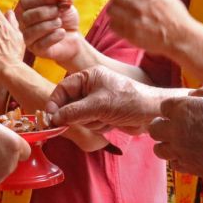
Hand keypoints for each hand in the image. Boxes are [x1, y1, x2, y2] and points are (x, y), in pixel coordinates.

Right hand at [17, 0, 86, 65]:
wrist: (74, 38)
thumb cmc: (66, 20)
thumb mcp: (67, 5)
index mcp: (28, 8)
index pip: (26, 1)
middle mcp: (24, 23)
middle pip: (27, 16)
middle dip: (47, 12)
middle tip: (59, 13)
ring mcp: (28, 37)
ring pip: (32, 30)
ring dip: (50, 25)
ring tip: (60, 24)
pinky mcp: (36, 50)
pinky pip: (41, 43)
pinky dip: (54, 37)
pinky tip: (61, 33)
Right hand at [47, 66, 168, 133]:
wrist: (152, 114)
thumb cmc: (129, 101)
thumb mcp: (98, 105)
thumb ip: (74, 111)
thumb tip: (54, 118)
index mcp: (89, 77)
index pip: (63, 88)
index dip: (55, 103)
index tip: (50, 117)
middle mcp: (91, 87)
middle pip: (69, 105)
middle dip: (78, 115)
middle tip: (88, 118)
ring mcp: (97, 101)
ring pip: (80, 117)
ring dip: (91, 122)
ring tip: (106, 118)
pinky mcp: (104, 114)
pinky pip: (91, 123)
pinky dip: (99, 126)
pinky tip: (112, 122)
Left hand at [108, 0, 193, 56]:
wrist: (179, 37)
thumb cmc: (175, 15)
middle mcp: (138, 4)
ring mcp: (132, 20)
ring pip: (111, 9)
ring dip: (114, 8)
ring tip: (119, 10)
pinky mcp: (129, 34)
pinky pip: (113, 25)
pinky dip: (116, 22)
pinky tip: (122, 22)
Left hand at [148, 87, 202, 178]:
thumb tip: (191, 94)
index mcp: (183, 110)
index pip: (164, 106)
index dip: (173, 108)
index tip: (182, 111)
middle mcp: (176, 130)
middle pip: (154, 128)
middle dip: (161, 126)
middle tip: (172, 127)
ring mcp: (180, 150)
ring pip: (159, 149)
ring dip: (166, 145)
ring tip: (176, 144)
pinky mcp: (187, 166)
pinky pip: (173, 164)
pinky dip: (178, 159)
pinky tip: (188, 156)